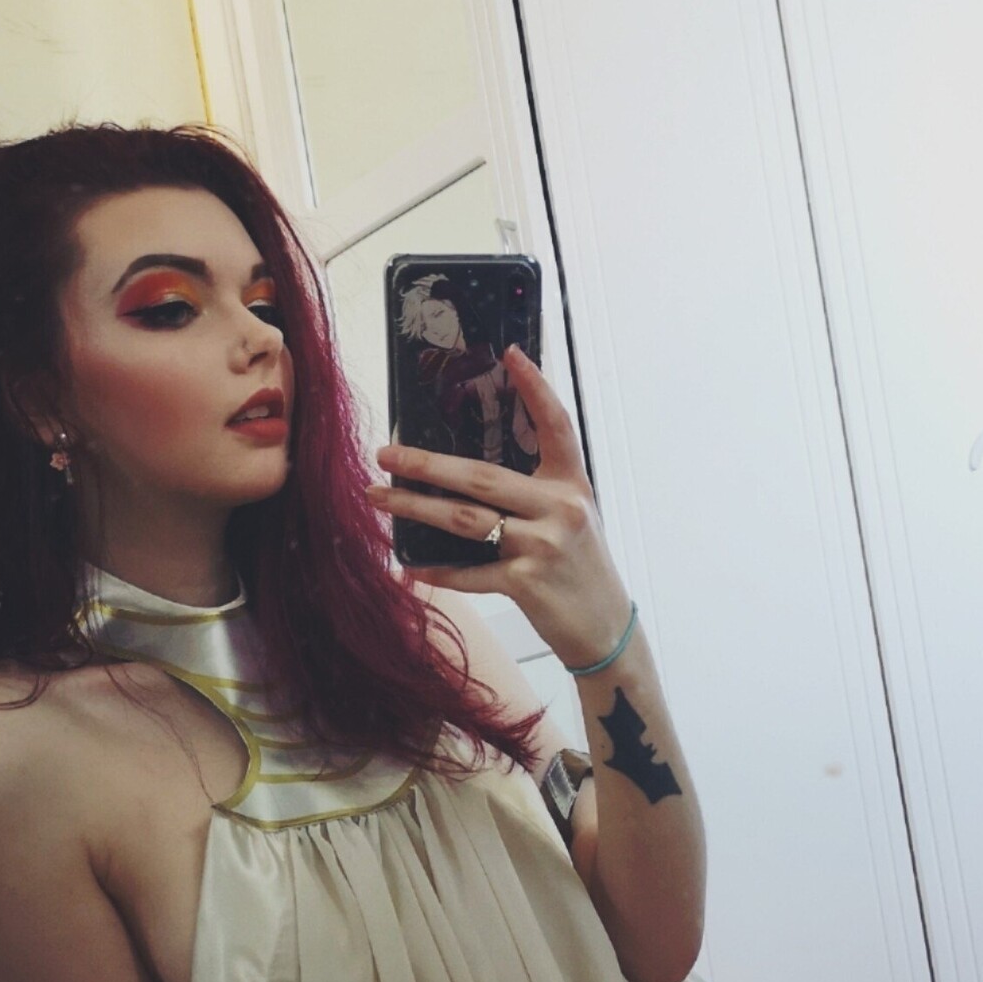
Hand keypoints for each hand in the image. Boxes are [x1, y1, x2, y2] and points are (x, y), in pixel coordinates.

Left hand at [364, 346, 632, 670]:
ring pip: (465, 520)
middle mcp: (560, 509)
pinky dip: (437, 570)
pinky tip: (409, 565)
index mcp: (571, 484)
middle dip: (427, 463)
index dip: (535, 388)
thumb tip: (470, 470)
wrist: (604, 627)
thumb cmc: (580, 568)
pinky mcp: (526, 583)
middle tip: (386, 453)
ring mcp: (542, 546)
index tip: (511, 354)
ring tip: (379, 498)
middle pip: (481, 476)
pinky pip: (469, 572)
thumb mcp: (571, 517)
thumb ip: (535, 490)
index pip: (556, 425)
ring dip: (415, 508)